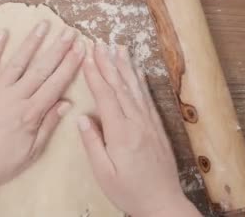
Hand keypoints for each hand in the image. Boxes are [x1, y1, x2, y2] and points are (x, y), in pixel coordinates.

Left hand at [0, 20, 84, 194]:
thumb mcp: (31, 152)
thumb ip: (48, 125)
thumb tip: (66, 104)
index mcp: (30, 113)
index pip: (56, 84)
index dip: (70, 65)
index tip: (80, 49)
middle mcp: (14, 98)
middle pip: (40, 69)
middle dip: (57, 49)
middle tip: (69, 31)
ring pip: (17, 63)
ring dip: (31, 43)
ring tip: (43, 25)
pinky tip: (3, 34)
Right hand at [78, 44, 199, 216]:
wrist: (162, 203)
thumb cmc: (129, 191)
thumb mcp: (103, 173)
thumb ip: (92, 144)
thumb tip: (82, 118)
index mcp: (121, 133)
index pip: (106, 97)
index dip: (95, 76)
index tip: (86, 57)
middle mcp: (137, 123)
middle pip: (120, 87)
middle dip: (108, 63)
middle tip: (99, 44)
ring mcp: (149, 124)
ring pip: (135, 89)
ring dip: (125, 67)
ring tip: (117, 48)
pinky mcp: (157, 128)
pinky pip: (147, 99)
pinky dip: (140, 82)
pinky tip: (137, 72)